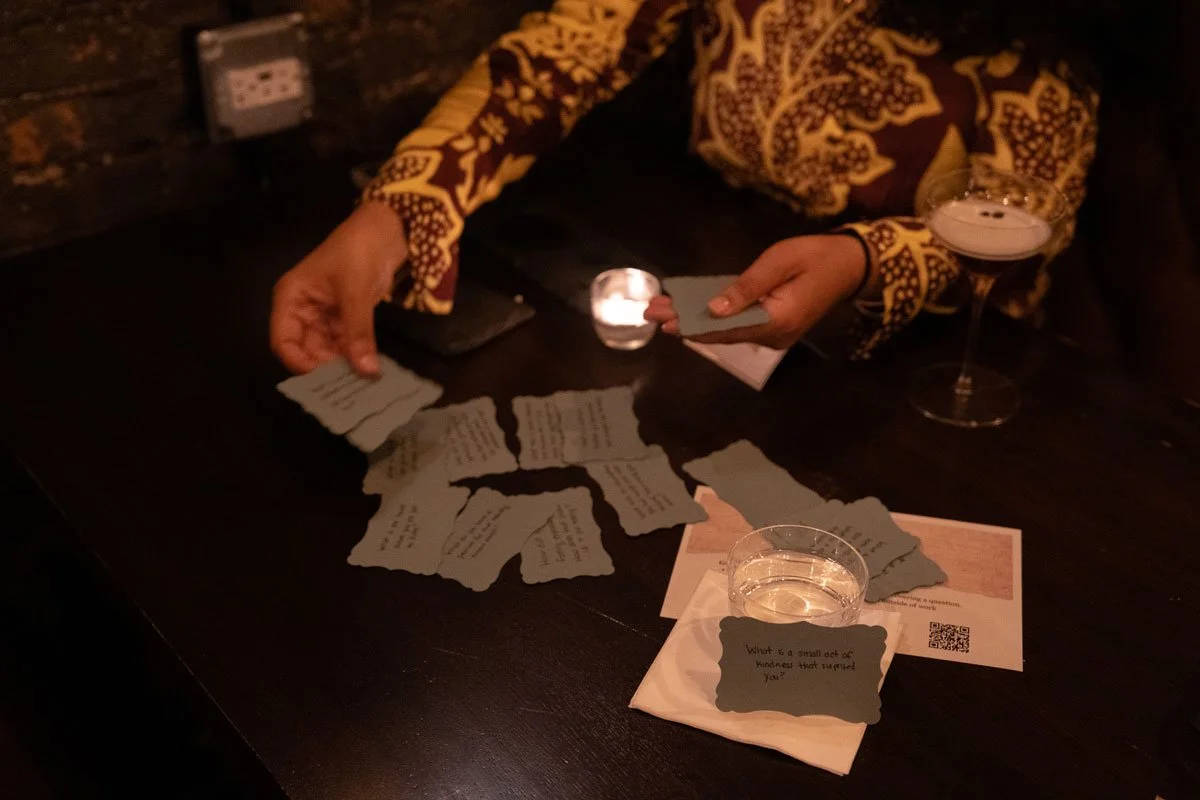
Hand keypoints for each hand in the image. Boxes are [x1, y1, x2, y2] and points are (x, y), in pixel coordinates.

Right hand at [270, 202, 407, 375]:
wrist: (386, 229)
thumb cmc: (358, 251)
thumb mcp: (355, 292)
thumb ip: (358, 333)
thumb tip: (366, 371)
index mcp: (291, 298)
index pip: (283, 342)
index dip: (300, 363)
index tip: (324, 380)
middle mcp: (303, 310)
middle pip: (306, 350)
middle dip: (325, 369)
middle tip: (349, 390)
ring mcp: (324, 315)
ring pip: (327, 350)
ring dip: (343, 366)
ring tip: (361, 386)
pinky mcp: (345, 317)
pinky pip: (345, 343)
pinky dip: (355, 356)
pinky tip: (368, 371)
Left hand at [644, 234, 868, 349]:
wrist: (851, 265)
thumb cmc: (816, 256)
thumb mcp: (780, 261)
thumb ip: (747, 287)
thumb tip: (714, 309)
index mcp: (777, 320)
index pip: (725, 329)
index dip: (691, 325)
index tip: (663, 319)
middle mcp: (774, 335)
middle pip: (721, 332)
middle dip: (684, 321)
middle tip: (650, 312)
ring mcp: (774, 334)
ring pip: (728, 330)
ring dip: (696, 319)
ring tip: (663, 309)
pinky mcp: (773, 327)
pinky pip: (739, 324)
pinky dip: (714, 317)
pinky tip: (691, 309)